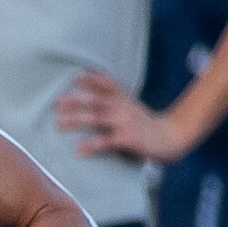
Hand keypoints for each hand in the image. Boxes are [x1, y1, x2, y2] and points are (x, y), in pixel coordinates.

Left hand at [54, 71, 189, 162]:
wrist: (171, 136)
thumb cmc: (145, 123)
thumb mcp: (131, 106)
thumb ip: (114, 100)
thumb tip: (92, 96)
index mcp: (124, 99)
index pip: (108, 84)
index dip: (92, 79)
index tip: (76, 77)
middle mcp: (123, 108)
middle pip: (96, 100)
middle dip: (75, 100)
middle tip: (56, 102)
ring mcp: (125, 123)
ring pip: (96, 118)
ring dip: (75, 120)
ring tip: (58, 124)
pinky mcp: (128, 139)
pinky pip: (106, 141)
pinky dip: (91, 145)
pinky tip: (79, 149)